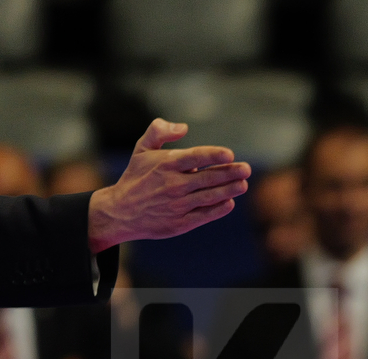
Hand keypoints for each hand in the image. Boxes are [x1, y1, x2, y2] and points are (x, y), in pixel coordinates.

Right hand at [87, 121, 249, 251]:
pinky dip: (219, 208)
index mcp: (165, 165)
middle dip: (229, 173)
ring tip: (243, 184)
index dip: (213, 155)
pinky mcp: (181, 222)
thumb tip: (183, 127)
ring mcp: (178, 205)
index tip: (229, 154)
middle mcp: (173, 184)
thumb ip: (159, 131)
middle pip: (208, 178)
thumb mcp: (141, 149)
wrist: (121, 211)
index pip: (194, 157)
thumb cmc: (136, 177)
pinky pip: (205, 215)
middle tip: (246, 169)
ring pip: (210, 196)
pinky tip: (229, 202)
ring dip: (229, 190)